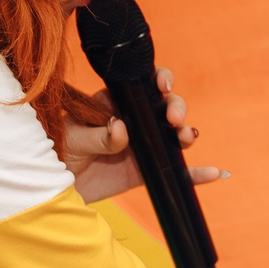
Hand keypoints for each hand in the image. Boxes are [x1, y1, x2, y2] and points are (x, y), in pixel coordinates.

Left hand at [62, 66, 227, 202]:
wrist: (54, 188)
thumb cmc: (56, 153)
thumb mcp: (73, 138)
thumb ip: (98, 133)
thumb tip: (121, 128)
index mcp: (113, 103)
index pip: (141, 85)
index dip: (158, 79)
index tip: (162, 86)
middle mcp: (133, 120)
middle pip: (164, 106)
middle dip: (175, 107)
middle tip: (173, 119)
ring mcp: (142, 145)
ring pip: (173, 134)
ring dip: (186, 132)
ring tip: (186, 137)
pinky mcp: (146, 171)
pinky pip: (176, 171)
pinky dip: (196, 173)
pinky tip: (215, 172)